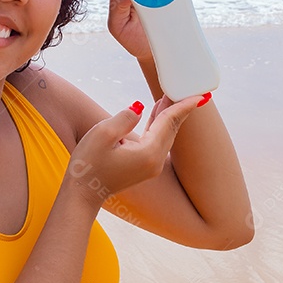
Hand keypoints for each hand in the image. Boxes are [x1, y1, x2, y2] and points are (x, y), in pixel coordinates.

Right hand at [64, 95, 202, 205]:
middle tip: (186, 89)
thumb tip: (139, 107)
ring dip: (169, 116)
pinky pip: (157, 142)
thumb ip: (124, 117)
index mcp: (148, 152)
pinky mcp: (143, 167)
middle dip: (179, 108)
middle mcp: (154, 161)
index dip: (182, 106)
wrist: (83, 193)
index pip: (168, 122)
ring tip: (171, 96)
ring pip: (165, 135)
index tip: (199, 95)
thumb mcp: (102, 134)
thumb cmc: (88, 164)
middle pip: (171, 129)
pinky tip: (157, 114)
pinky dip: (160, 126)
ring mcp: (150, 166)